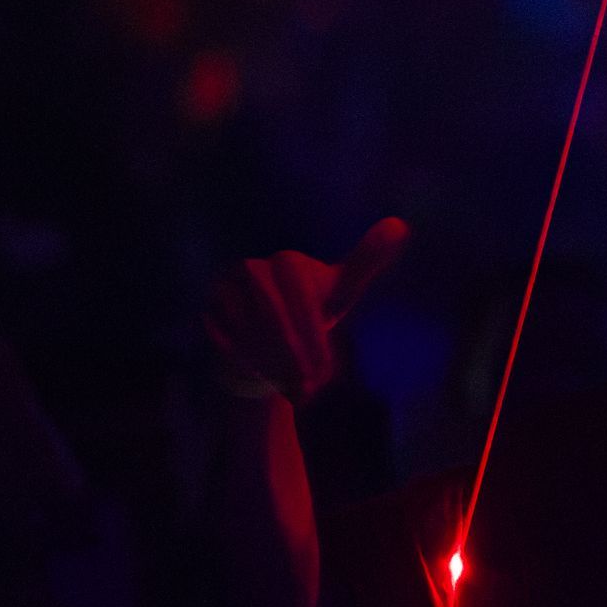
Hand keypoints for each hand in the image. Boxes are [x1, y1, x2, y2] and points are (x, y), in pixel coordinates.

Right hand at [204, 217, 409, 405]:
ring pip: (246, 328)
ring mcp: (223, 288)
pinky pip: (222, 338)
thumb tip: (400, 224)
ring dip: (270, 360)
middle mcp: (251, 268)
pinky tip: (259, 373)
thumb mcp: (340, 291)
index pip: (302, 296)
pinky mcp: (206, 310)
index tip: (324, 369)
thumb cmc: (309, 312)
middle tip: (307, 381)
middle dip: (292, 352)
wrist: (267, 338)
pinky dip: (242, 360)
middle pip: (273, 314)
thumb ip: (366, 260)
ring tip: (289, 382)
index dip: (313, 334)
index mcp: (287, 263)